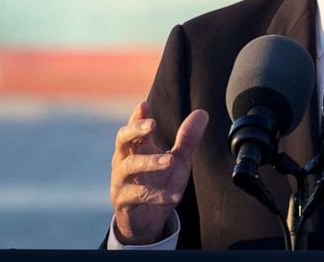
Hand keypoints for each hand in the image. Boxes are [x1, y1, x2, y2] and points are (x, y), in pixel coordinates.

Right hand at [110, 101, 208, 244]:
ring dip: (150, 162)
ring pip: (129, 167)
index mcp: (136, 147)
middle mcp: (124, 160)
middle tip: (152, 124)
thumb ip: (187, 139)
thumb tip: (202, 113)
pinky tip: (175, 196)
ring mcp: (121, 181)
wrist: (147, 220)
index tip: (144, 104)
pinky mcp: (124, 201)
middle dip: (135, 130)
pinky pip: (138, 196)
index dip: (138, 116)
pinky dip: (157, 196)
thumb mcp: (178, 160)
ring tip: (171, 160)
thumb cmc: (160, 182)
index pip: (133, 127)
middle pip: (122, 140)